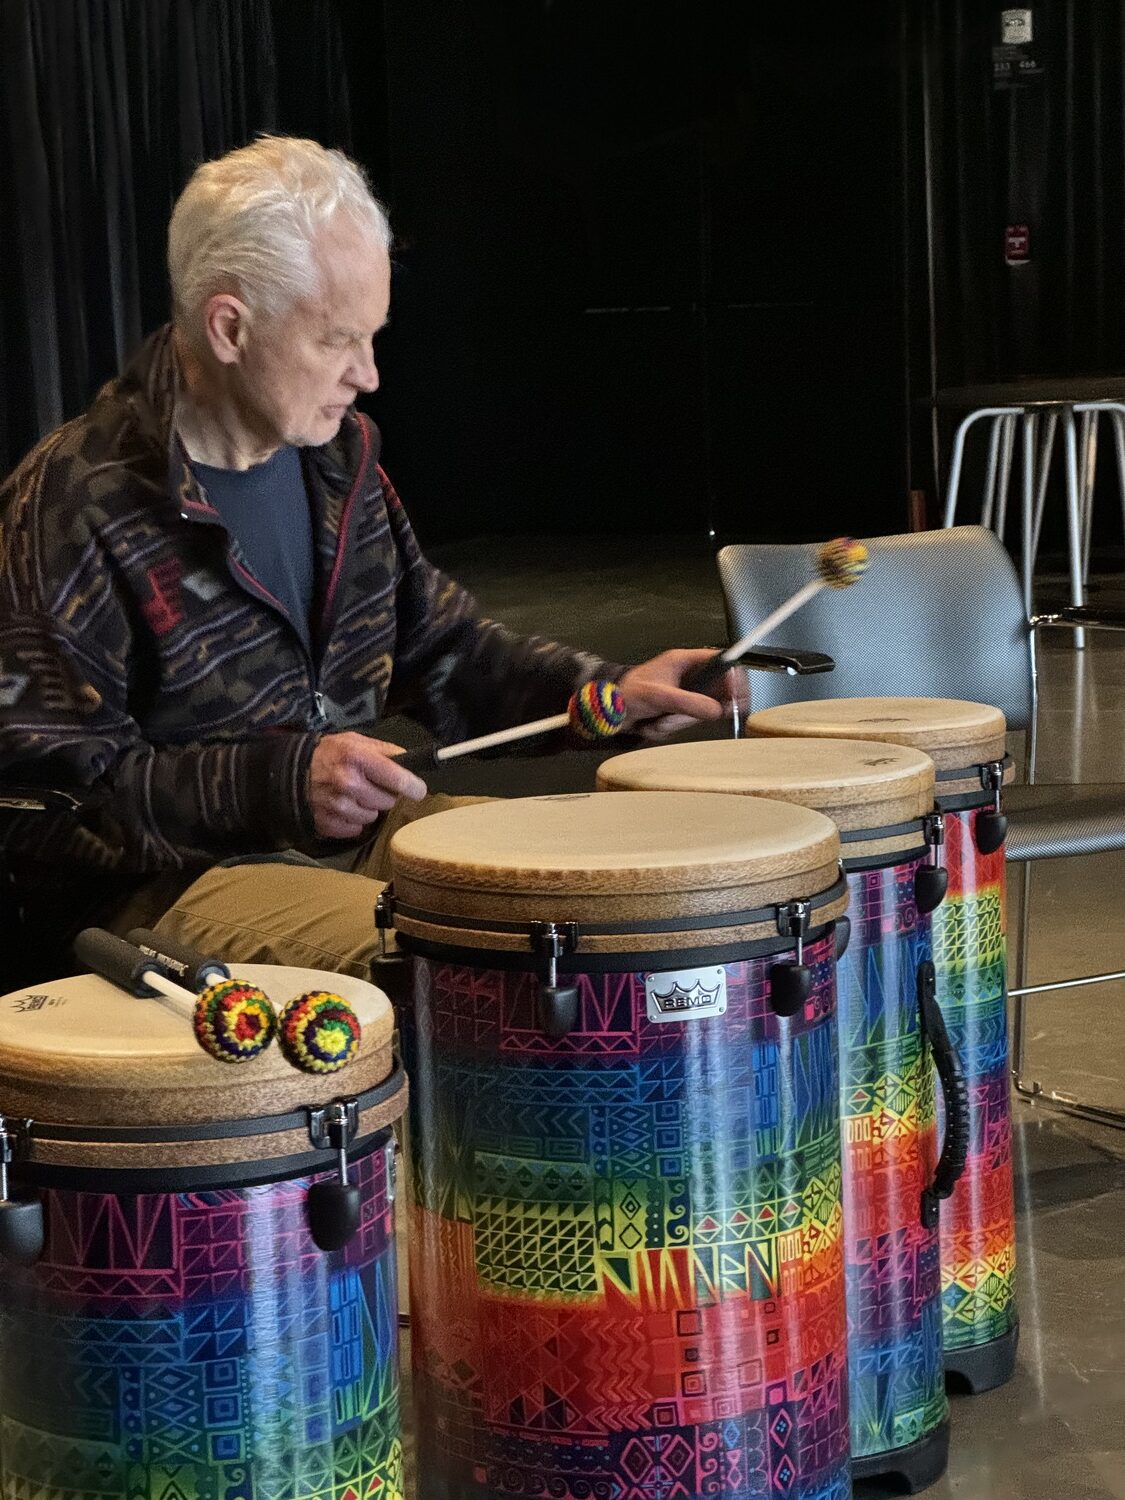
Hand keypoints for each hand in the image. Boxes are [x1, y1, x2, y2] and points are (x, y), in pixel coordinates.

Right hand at [308, 733, 426, 838]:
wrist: (287, 772)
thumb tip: (407, 759)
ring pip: (373, 817)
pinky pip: (356, 828)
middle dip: (384, 794)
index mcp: (357, 758)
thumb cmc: (324, 754)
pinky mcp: (330, 824)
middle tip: (370, 785)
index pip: (398, 779)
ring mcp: (338, 806)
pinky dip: (353, 820)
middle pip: (389, 801)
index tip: (418, 790)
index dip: (413, 787)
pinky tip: (342, 807)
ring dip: (368, 808)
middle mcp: (349, 784)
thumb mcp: (353, 740)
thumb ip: (383, 749)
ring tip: (353, 795)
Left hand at [616, 649, 745, 740]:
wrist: (608, 712)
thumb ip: (689, 703)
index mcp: (684, 661)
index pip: (721, 662)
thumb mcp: (660, 696)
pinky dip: (671, 728)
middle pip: (717, 692)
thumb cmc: (628, 693)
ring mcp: (685, 695)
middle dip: (701, 710)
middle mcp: (688, 676)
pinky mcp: (678, 712)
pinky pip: (688, 723)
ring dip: (679, 722)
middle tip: (690, 717)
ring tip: (657, 721)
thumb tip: (718, 711)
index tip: (738, 696)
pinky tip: (654, 724)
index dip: (734, 678)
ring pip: (701, 713)